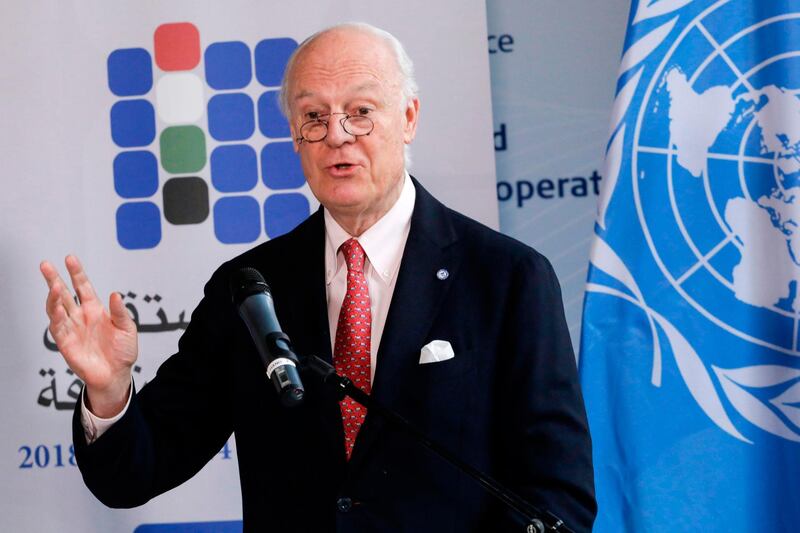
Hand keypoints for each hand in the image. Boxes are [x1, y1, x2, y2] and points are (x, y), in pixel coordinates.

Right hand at [41, 255, 137, 417]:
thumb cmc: (122, 352)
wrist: (116, 375)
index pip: (83, 287)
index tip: (70, 259)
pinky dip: (56, 316)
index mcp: (95, 310)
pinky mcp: (65, 342)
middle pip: (64, 294)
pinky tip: (57, 307)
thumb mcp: (128, 329)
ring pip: (57, 308)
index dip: (76, 273)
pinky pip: (58, 327)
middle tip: (46, 265)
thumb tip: (116, 294)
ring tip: (54, 284)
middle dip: (54, 279)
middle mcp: (80, 316)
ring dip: (54, 296)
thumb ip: (120, 312)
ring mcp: (71, 328)